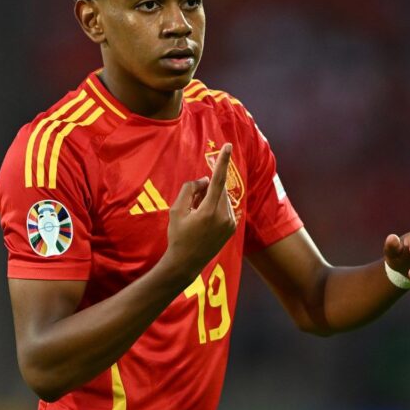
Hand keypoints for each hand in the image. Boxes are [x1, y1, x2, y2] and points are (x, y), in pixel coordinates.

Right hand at [165, 143, 237, 278]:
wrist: (186, 263)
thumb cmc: (178, 236)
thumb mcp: (177, 210)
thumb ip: (190, 189)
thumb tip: (205, 180)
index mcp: (209, 211)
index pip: (218, 180)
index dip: (223, 161)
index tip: (229, 146)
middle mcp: (224, 216)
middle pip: (218, 189)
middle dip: (206, 189)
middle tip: (192, 203)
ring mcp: (230, 223)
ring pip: (222, 199)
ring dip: (210, 199)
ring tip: (196, 217)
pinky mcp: (232, 228)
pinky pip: (225, 208)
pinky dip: (215, 208)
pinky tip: (203, 222)